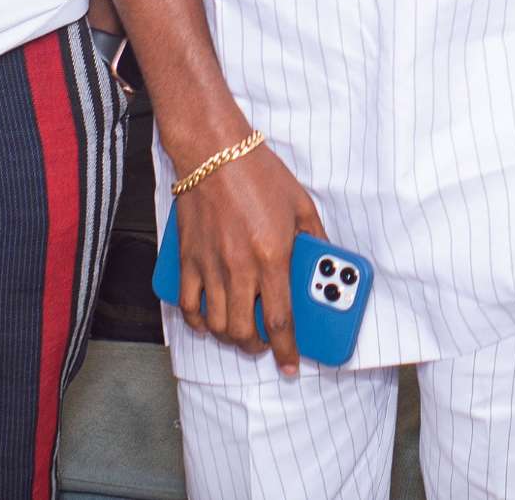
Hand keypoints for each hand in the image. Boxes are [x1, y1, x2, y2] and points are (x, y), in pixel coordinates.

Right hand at [176, 138, 326, 376]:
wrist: (213, 151)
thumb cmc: (258, 173)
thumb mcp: (301, 203)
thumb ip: (316, 238)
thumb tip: (326, 262)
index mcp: (272, 255)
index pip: (280, 318)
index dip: (287, 348)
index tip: (291, 364)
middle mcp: (240, 266)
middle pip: (244, 331)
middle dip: (259, 347)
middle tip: (267, 344)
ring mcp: (210, 265)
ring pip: (217, 324)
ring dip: (231, 338)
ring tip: (242, 333)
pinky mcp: (188, 259)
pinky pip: (189, 304)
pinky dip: (199, 321)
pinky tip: (209, 321)